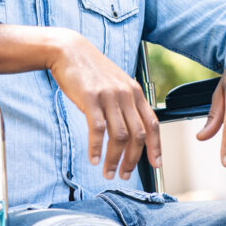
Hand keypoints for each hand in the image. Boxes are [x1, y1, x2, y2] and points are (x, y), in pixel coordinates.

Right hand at [46, 30, 161, 179]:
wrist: (69, 51)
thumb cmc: (90, 70)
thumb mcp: (115, 83)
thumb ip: (125, 103)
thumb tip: (130, 130)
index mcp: (135, 91)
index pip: (152, 124)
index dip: (156, 147)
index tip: (156, 163)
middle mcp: (126, 94)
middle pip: (137, 134)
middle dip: (133, 159)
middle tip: (125, 174)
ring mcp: (108, 96)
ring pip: (119, 136)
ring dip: (114, 159)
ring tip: (108, 171)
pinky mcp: (90, 98)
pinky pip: (97, 129)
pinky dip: (96, 148)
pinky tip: (93, 158)